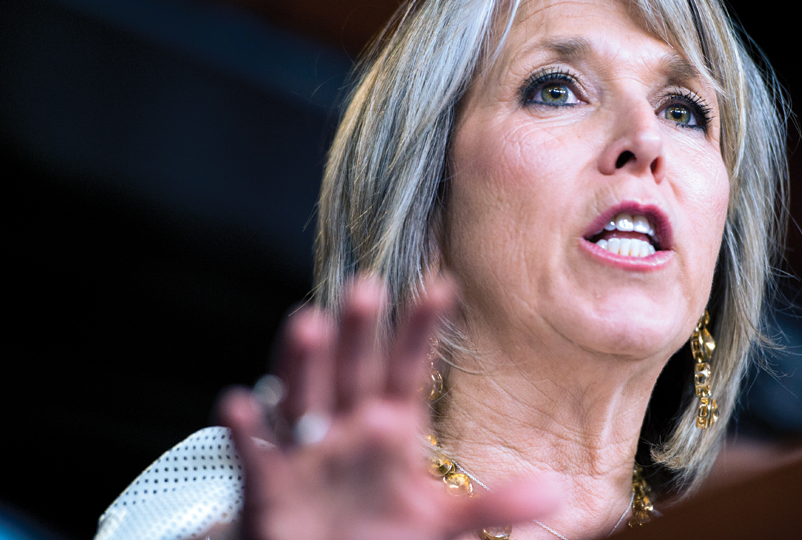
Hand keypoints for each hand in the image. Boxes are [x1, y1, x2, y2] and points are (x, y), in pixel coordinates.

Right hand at [219, 277, 555, 539]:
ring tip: (309, 322)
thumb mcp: (441, 523)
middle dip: (359, 332)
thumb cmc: (380, 535)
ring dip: (304, 362)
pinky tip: (243, 402)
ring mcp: (306, 451)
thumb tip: (558, 492)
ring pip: (303, 397)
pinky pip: (257, 452)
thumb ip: (494, 505)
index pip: (410, 369)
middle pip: (354, 371)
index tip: (442, 286)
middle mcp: (348, 427)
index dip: (422, 331)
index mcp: (391, 426)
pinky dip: (248, 430)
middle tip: (367, 285)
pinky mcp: (269, 484)